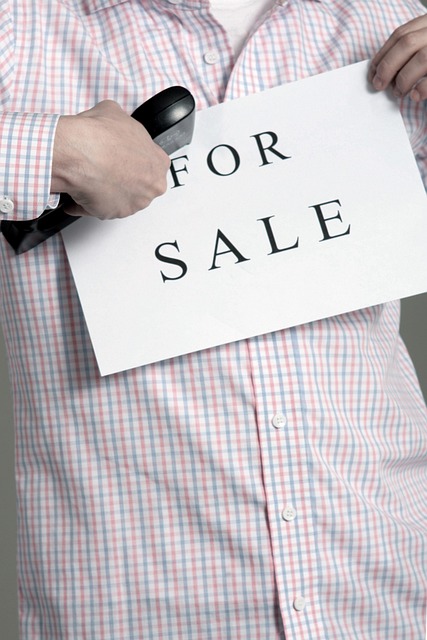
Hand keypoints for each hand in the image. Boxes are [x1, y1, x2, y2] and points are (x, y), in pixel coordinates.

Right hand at [51, 100, 170, 218]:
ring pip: (119, 198)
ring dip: (105, 191)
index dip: (134, 159)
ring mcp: (133, 204)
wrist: (79, 154)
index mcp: (158, 163)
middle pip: (138, 185)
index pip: (152, 164)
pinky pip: (98, 209)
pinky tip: (78, 189)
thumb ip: (121, 124)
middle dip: (122, 178)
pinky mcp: (112, 215)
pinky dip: (86, 202)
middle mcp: (150, 188)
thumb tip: (112, 124)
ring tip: (88, 177)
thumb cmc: (99, 136)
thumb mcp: (113, 112)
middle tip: (104, 167)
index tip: (122, 157)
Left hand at [369, 14, 426, 100]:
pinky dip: (421, 87)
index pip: (401, 34)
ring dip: (403, 79)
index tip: (372, 72)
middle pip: (407, 43)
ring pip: (421, 58)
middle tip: (379, 85)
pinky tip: (415, 95)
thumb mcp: (426, 43)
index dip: (383, 54)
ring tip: (398, 92)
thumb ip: (412, 49)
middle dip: (387, 66)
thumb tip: (381, 70)